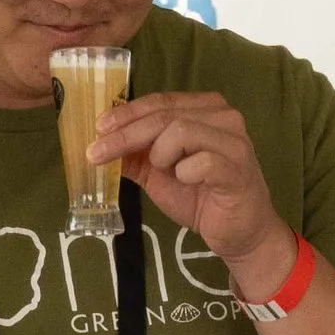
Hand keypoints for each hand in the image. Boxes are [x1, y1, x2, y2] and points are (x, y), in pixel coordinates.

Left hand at [88, 94, 294, 297]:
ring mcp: (234, 142)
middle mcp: (224, 117)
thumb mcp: (158, 173)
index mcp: (205, 110)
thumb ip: (135, 155)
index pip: (160, 101)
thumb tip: (99, 143)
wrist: (238, 233)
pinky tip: (185, 181)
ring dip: (160, 155)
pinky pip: (202, 161)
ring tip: (164, 172)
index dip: (127, 113)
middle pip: (165, 114)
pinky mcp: (238, 169)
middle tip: (96, 153)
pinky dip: (184, 172)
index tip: (98, 128)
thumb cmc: (201, 198)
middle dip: (126, 134)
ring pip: (181, 130)